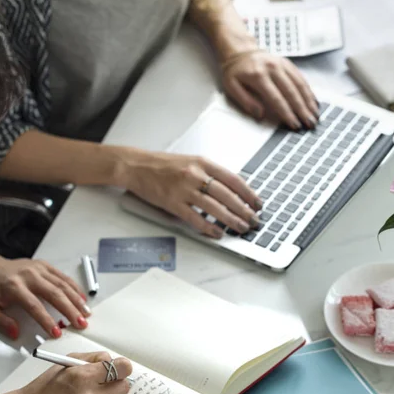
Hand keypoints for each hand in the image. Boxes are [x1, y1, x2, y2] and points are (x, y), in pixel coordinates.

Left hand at [0, 238, 89, 339]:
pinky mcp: (44, 265)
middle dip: (70, 310)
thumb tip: (16, 333)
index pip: (34, 306)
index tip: (56, 333)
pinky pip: (62, 276)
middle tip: (80, 323)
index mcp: (14, 287)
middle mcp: (29, 276)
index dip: (47, 320)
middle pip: (54, 294)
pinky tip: (81, 297)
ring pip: (62, 284)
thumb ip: (0, 322)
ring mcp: (38, 268)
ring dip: (76, 299)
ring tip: (86, 312)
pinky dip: (73, 287)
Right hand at [15, 352, 132, 393]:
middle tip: (107, 381)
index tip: (122, 367)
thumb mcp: (65, 363)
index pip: (120, 368)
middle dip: (117, 381)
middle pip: (123, 386)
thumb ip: (91, 358)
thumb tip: (112, 359)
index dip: (123, 366)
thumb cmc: (44, 388)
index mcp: (82, 376)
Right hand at [123, 151, 261, 237]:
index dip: (248, 193)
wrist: (136, 166)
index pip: (232, 179)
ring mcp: (183, 189)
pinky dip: (208, 227)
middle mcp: (194, 174)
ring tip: (241, 228)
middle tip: (255, 220)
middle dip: (244, 210)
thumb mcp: (190, 161)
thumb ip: (209, 173)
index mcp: (202, 162)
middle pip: (226, 195)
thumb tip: (232, 190)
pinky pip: (194, 218)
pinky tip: (217, 232)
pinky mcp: (171, 203)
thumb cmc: (162, 164)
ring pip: (214, 207)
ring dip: (231, 220)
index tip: (258, 203)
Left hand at [222, 50, 318, 129]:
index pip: (276, 98)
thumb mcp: (232, 87)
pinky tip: (313, 102)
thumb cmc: (235, 71)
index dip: (287, 113)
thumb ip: (245, 101)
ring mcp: (282, 65)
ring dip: (309, 102)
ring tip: (314, 116)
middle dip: (302, 110)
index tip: (294, 124)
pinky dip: (309, 91)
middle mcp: (273, 68)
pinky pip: (301, 78)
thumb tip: (260, 114)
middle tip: (309, 124)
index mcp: (258, 75)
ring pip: (300, 84)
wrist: (240, 51)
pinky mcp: (288, 64)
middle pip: (291, 92)